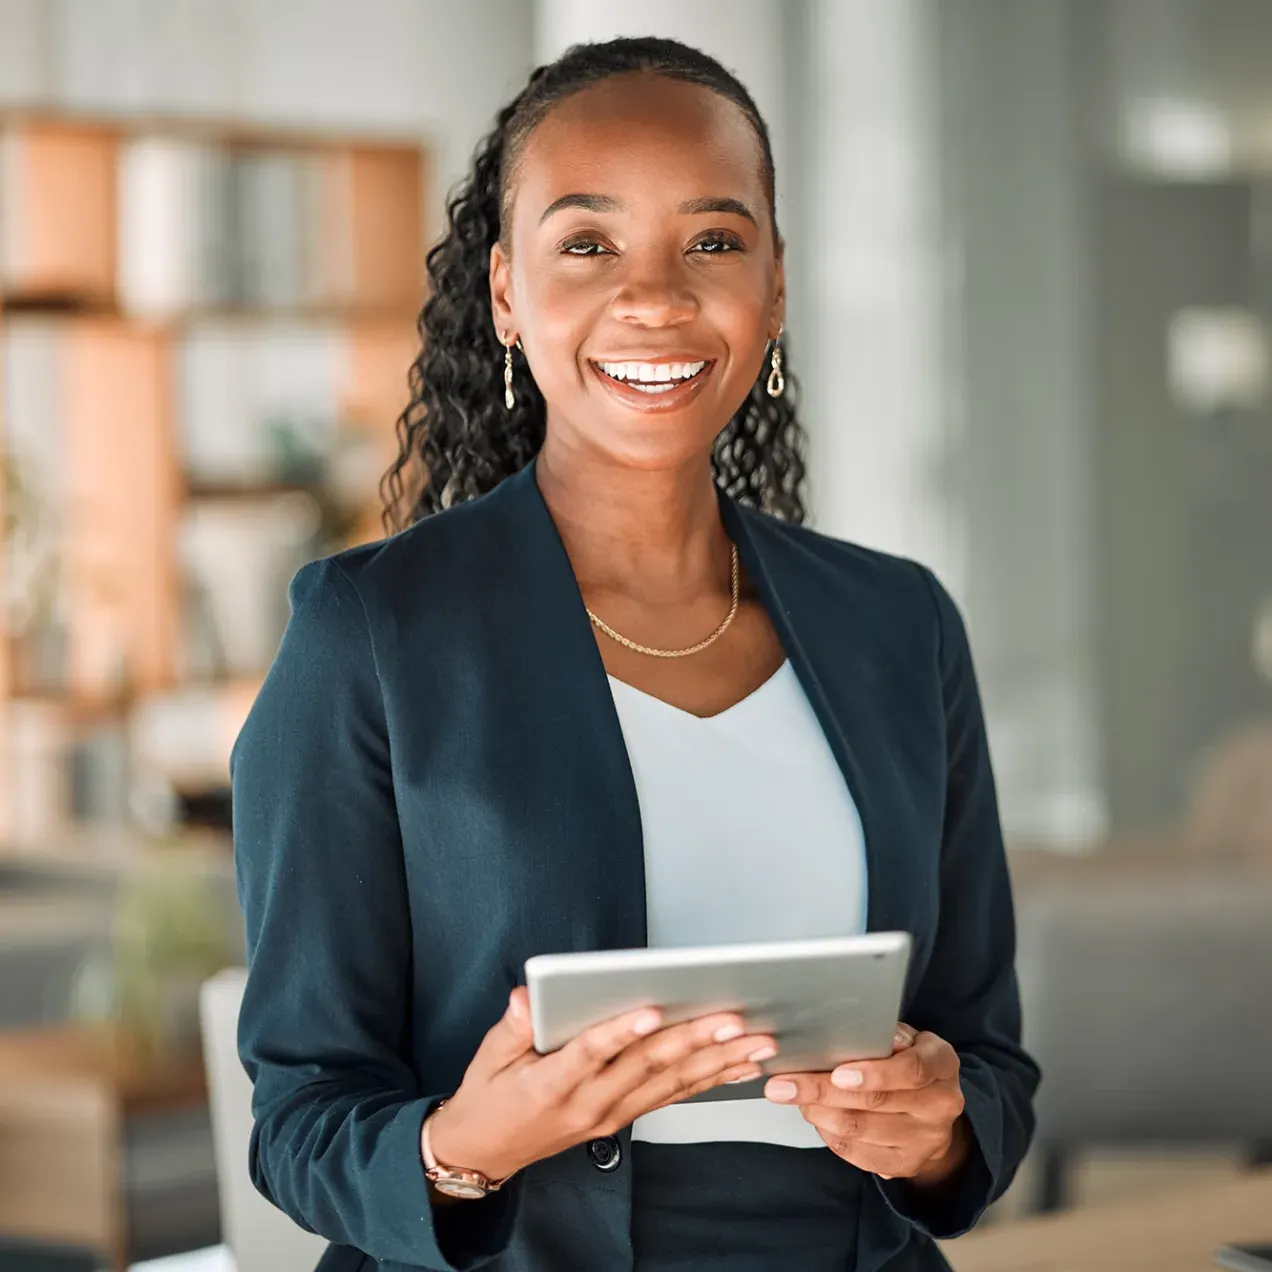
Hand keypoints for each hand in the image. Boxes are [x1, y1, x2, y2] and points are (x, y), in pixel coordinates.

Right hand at [426, 988, 775, 1183]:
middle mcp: (589, 1103)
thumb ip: (512, 1027)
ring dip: (716, 1062)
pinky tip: (738, 1066)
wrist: (484, 1151)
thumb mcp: (488, 1056)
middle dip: (694, 1040)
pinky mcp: (621, 1119)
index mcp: (553, 1084)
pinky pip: (671, 1098)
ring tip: (753, 1042)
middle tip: (732, 1019)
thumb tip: (527, 998)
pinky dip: (708, 1081)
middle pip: (646, 1066)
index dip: (622, 1030)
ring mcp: (610, 1115)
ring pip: (670, 1084)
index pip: (592, 1052)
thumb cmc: (489, 1097)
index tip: (652, 1009)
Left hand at [763, 1024, 968, 1184]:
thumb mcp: (905, 1038)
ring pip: (861, 1129)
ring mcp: (925, 1139)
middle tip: (784, 1085)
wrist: (935, 1110)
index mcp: (941, 1064)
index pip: (912, 1070)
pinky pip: (858, 1153)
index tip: (837, 1073)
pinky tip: (815, 1117)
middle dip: (822, 1091)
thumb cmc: (909, 1061)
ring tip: (794, 1097)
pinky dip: (829, 1134)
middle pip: (876, 1102)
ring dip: (819, 1113)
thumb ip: (882, 1035)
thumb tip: (850, 1032)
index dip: (874, 1073)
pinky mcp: (905, 1164)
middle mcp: (940, 1104)